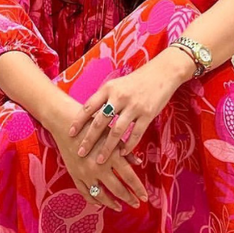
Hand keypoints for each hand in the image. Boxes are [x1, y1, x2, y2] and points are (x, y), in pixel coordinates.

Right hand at [49, 94, 148, 211]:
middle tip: (136, 204)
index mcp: (111, 156)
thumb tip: (139, 163)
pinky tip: (99, 204)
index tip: (144, 197)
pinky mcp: (74, 174)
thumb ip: (125, 150)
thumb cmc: (92, 125)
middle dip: (128, 198)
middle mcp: (98, 167)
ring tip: (119, 207)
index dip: (138, 189)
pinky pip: (85, 192)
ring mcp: (85, 173)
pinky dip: (93, 200)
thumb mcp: (112, 134)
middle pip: (117, 189)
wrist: (65, 123)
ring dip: (111, 203)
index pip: (129, 177)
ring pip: (101, 195)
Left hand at [68, 52, 187, 165]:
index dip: (78, 121)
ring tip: (100, 160)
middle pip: (100, 122)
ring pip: (116, 131)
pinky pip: (135, 134)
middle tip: (80, 152)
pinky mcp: (148, 114)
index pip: (89, 106)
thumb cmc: (136, 81)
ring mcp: (134, 106)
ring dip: (107, 148)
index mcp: (109, 88)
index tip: (70, 133)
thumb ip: (105, 98)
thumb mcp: (117, 84)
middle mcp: (119, 97)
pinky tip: (122, 154)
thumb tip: (90, 116)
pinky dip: (128, 146)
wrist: (163, 73)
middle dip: (89, 139)